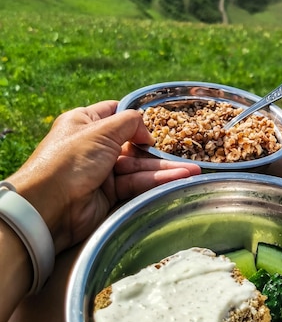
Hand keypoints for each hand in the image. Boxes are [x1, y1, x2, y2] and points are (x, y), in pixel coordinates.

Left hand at [7, 101, 200, 252]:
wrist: (49, 207)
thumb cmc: (70, 160)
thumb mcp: (100, 130)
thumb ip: (129, 123)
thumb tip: (146, 131)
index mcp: (84, 123)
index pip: (115, 114)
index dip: (136, 118)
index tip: (157, 124)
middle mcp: (94, 146)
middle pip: (132, 143)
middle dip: (157, 149)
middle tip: (185, 151)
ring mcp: (102, 172)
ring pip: (139, 167)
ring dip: (165, 169)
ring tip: (193, 170)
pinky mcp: (109, 195)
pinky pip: (137, 185)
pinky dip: (157, 182)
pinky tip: (179, 179)